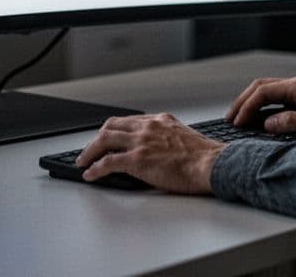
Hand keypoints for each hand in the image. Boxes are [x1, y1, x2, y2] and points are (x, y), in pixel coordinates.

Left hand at [76, 114, 223, 193]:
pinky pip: (107, 162)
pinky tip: (90, 174)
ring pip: (104, 140)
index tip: (108, 137)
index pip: (128, 121)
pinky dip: (95, 168)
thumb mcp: (184, 137)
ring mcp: (141, 142)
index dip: (114, 130)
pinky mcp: (137, 160)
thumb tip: (159, 150)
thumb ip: (167, 138)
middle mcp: (148, 127)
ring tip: (82, 161)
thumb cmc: (205, 157)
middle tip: (89, 149)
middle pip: (111, 126)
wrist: (212, 164)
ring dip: (89, 151)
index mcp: (160, 121)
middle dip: (97, 138)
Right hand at [226, 76, 295, 138]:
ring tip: (239, 118)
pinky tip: (259, 120)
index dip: (247, 106)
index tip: (237, 121)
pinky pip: (276, 102)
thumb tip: (267, 124)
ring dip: (251, 104)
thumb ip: (291, 122)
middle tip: (230, 117)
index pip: (263, 92)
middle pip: (261, 88)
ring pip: (267, 93)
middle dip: (243, 101)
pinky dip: (263, 109)